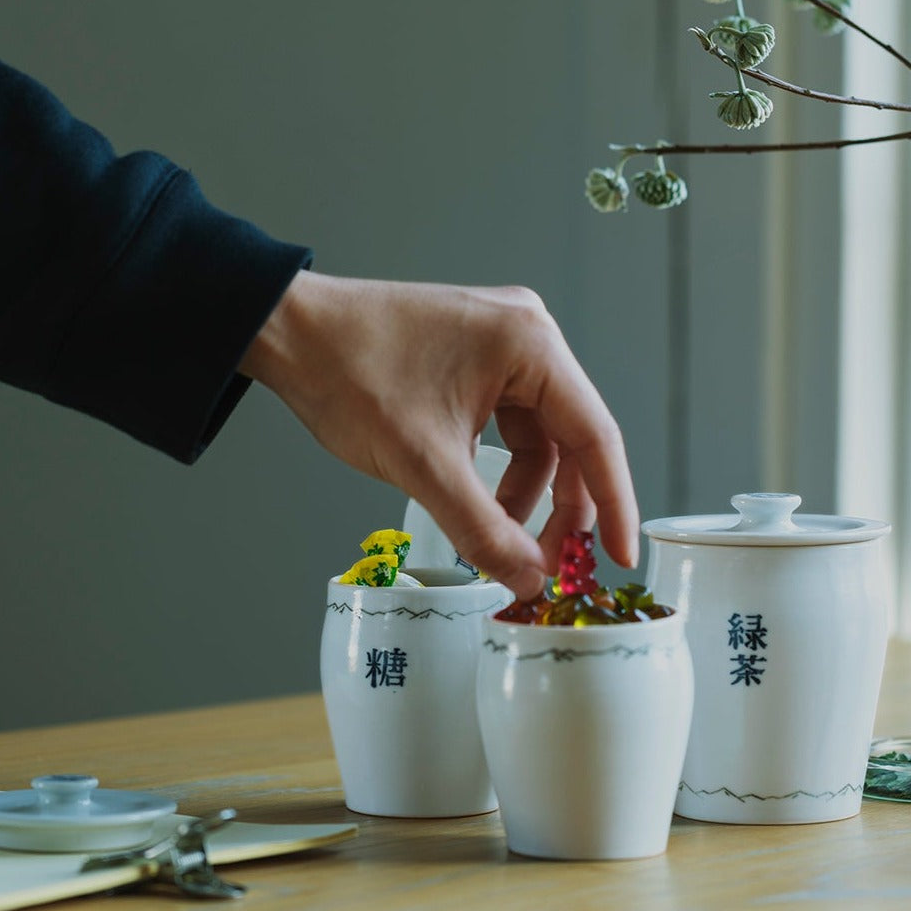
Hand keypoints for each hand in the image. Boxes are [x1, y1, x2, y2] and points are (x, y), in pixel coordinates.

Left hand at [238, 272, 638, 597]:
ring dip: (523, 492)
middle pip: (570, 437)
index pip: (595, 436)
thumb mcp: (423, 465)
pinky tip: (476, 501)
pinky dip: (497, 467)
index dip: (615, 505)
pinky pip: (506, 421)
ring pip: (537, 435)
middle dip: (560, 505)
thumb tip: (530, 580)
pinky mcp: (474, 354)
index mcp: (531, 345)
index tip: (623, 559)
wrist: (287, 330)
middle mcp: (527, 334)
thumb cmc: (349, 374)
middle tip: (546, 564)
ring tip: (497, 540)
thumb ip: (483, 529)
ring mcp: (500, 341)